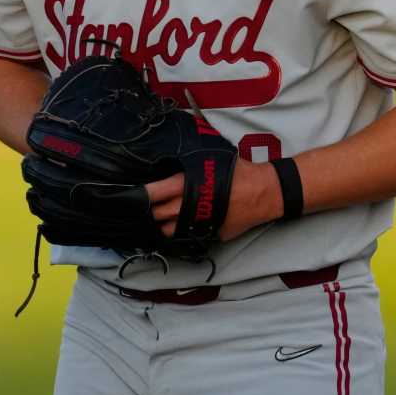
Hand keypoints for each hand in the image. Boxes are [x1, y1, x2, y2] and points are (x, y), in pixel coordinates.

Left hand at [146, 159, 281, 241]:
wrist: (263, 193)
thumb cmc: (238, 172)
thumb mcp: (212, 159)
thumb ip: (190, 164)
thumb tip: (170, 163)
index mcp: (186, 184)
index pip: (153, 193)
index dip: (141, 195)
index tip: (132, 196)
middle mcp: (188, 206)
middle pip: (157, 214)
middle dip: (151, 210)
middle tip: (149, 206)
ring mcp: (197, 223)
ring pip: (168, 230)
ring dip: (164, 224)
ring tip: (164, 217)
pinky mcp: (207, 234)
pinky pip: (188, 235)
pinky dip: (182, 231)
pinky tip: (183, 224)